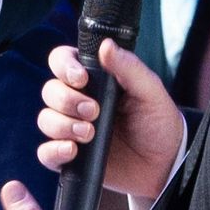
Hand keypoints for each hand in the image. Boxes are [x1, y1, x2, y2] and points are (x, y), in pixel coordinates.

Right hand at [36, 39, 185, 202]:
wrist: (164, 163)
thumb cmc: (158, 122)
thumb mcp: (150, 92)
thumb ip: (129, 67)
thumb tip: (106, 45)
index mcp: (93, 79)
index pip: (61, 61)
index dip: (63, 66)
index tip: (81, 78)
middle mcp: (77, 101)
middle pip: (50, 91)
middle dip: (67, 100)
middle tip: (93, 111)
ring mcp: (71, 129)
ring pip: (45, 120)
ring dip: (63, 125)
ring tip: (89, 134)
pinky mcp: (69, 156)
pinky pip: (46, 153)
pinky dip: (53, 151)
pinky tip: (73, 150)